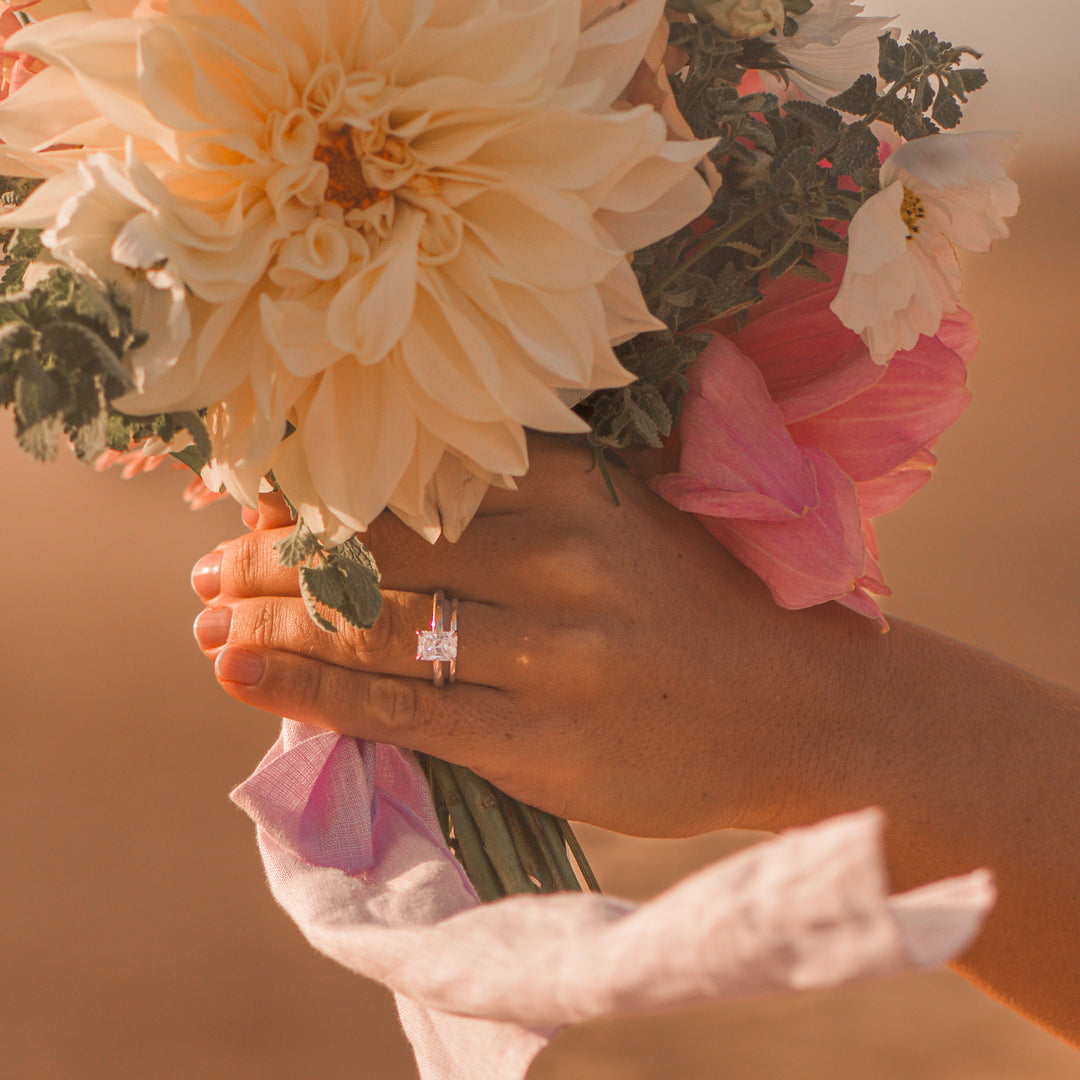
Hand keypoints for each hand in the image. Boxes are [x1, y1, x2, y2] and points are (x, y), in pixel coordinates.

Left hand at [190, 435, 874, 836]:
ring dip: (271, 619)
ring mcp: (552, 658)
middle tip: (212, 557)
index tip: (264, 489)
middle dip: (278, 552)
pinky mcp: (540, 744)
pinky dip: (308, 691)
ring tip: (208, 614)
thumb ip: (532, 500)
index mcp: (585, 489)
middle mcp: (563, 563)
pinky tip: (239, 671)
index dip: (326, 480)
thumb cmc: (708, 607)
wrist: (806, 713)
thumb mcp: (634, 519)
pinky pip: (400, 709)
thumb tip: (396, 493)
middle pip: (381, 544)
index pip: (418, 470)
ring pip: (375, 626)